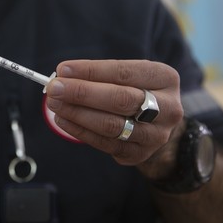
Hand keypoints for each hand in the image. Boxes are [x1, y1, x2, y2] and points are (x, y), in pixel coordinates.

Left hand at [45, 60, 183, 176]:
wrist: (156, 124)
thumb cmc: (135, 90)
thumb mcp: (128, 75)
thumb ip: (99, 74)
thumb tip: (63, 75)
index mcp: (165, 78)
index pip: (124, 72)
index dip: (91, 71)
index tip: (63, 69)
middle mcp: (167, 108)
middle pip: (120, 99)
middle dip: (82, 93)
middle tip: (54, 88)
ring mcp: (155, 135)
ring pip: (111, 124)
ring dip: (76, 113)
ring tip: (54, 103)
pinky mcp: (139, 154)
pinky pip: (104, 143)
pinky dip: (79, 130)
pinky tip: (62, 119)